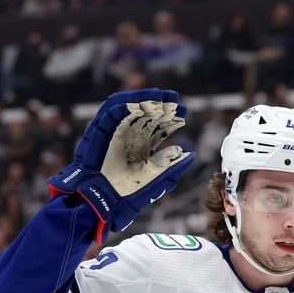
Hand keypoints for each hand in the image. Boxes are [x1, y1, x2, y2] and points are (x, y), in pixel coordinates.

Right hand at [48, 89, 194, 242]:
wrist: (105, 194)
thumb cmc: (128, 188)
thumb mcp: (154, 173)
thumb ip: (170, 163)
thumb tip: (190, 153)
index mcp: (144, 145)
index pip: (160, 128)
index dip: (172, 121)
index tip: (185, 115)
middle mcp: (132, 136)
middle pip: (150, 117)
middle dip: (163, 108)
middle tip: (177, 103)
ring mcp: (118, 132)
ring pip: (133, 111)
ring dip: (147, 102)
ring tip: (162, 98)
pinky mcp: (103, 130)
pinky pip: (113, 112)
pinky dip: (126, 105)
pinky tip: (141, 103)